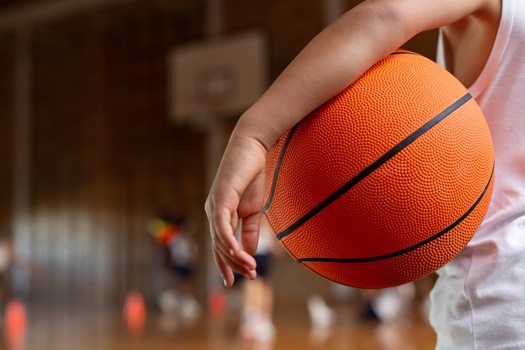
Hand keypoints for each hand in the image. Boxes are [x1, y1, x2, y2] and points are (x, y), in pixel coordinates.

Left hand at [205, 134, 267, 286]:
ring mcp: (214, 204)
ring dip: (235, 256)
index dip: (224, 264)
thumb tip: (249, 251)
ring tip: (250, 268)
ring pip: (220, 239)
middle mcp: (212, 211)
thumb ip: (249, 230)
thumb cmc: (251, 175)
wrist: (252, 148)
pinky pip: (222, 224)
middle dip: (233, 264)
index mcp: (219, 214)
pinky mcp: (221, 197)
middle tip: (250, 276)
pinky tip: (237, 252)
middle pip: (219, 246)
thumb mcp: (253, 208)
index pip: (218, 245)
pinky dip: (228, 240)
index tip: (232, 282)